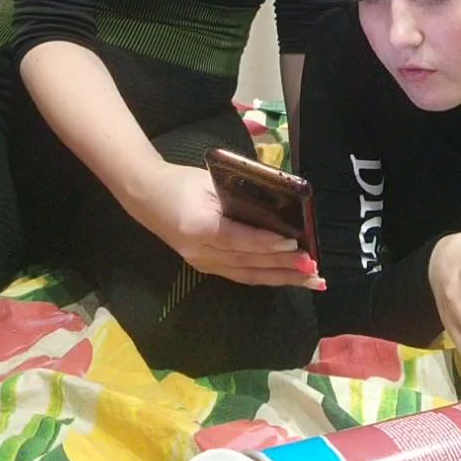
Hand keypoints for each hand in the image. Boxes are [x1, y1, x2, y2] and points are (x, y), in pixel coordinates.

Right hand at [133, 161, 324, 289]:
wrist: (146, 196)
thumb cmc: (182, 181)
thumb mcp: (210, 180)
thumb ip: (239, 194)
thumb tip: (278, 205)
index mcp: (198, 225)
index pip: (238, 239)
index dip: (267, 244)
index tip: (295, 245)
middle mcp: (200, 251)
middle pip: (247, 263)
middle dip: (284, 268)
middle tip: (314, 269)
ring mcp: (202, 263)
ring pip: (247, 274)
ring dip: (281, 278)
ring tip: (310, 280)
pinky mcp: (206, 267)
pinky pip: (241, 274)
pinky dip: (266, 276)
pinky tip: (287, 277)